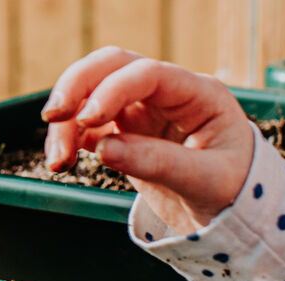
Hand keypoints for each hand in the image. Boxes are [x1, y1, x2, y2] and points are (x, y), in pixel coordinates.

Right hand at [40, 47, 254, 231]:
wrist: (232, 209)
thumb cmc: (232, 188)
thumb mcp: (206, 180)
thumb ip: (158, 163)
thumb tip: (103, 149)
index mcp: (197, 94)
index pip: (147, 74)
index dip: (111, 90)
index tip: (86, 120)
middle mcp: (166, 93)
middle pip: (111, 66)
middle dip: (76, 86)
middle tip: (52, 118)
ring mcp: (142, 109)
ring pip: (90, 93)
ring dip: (66, 121)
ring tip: (56, 163)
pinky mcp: (123, 130)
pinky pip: (85, 123)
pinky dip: (66, 138)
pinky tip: (60, 162)